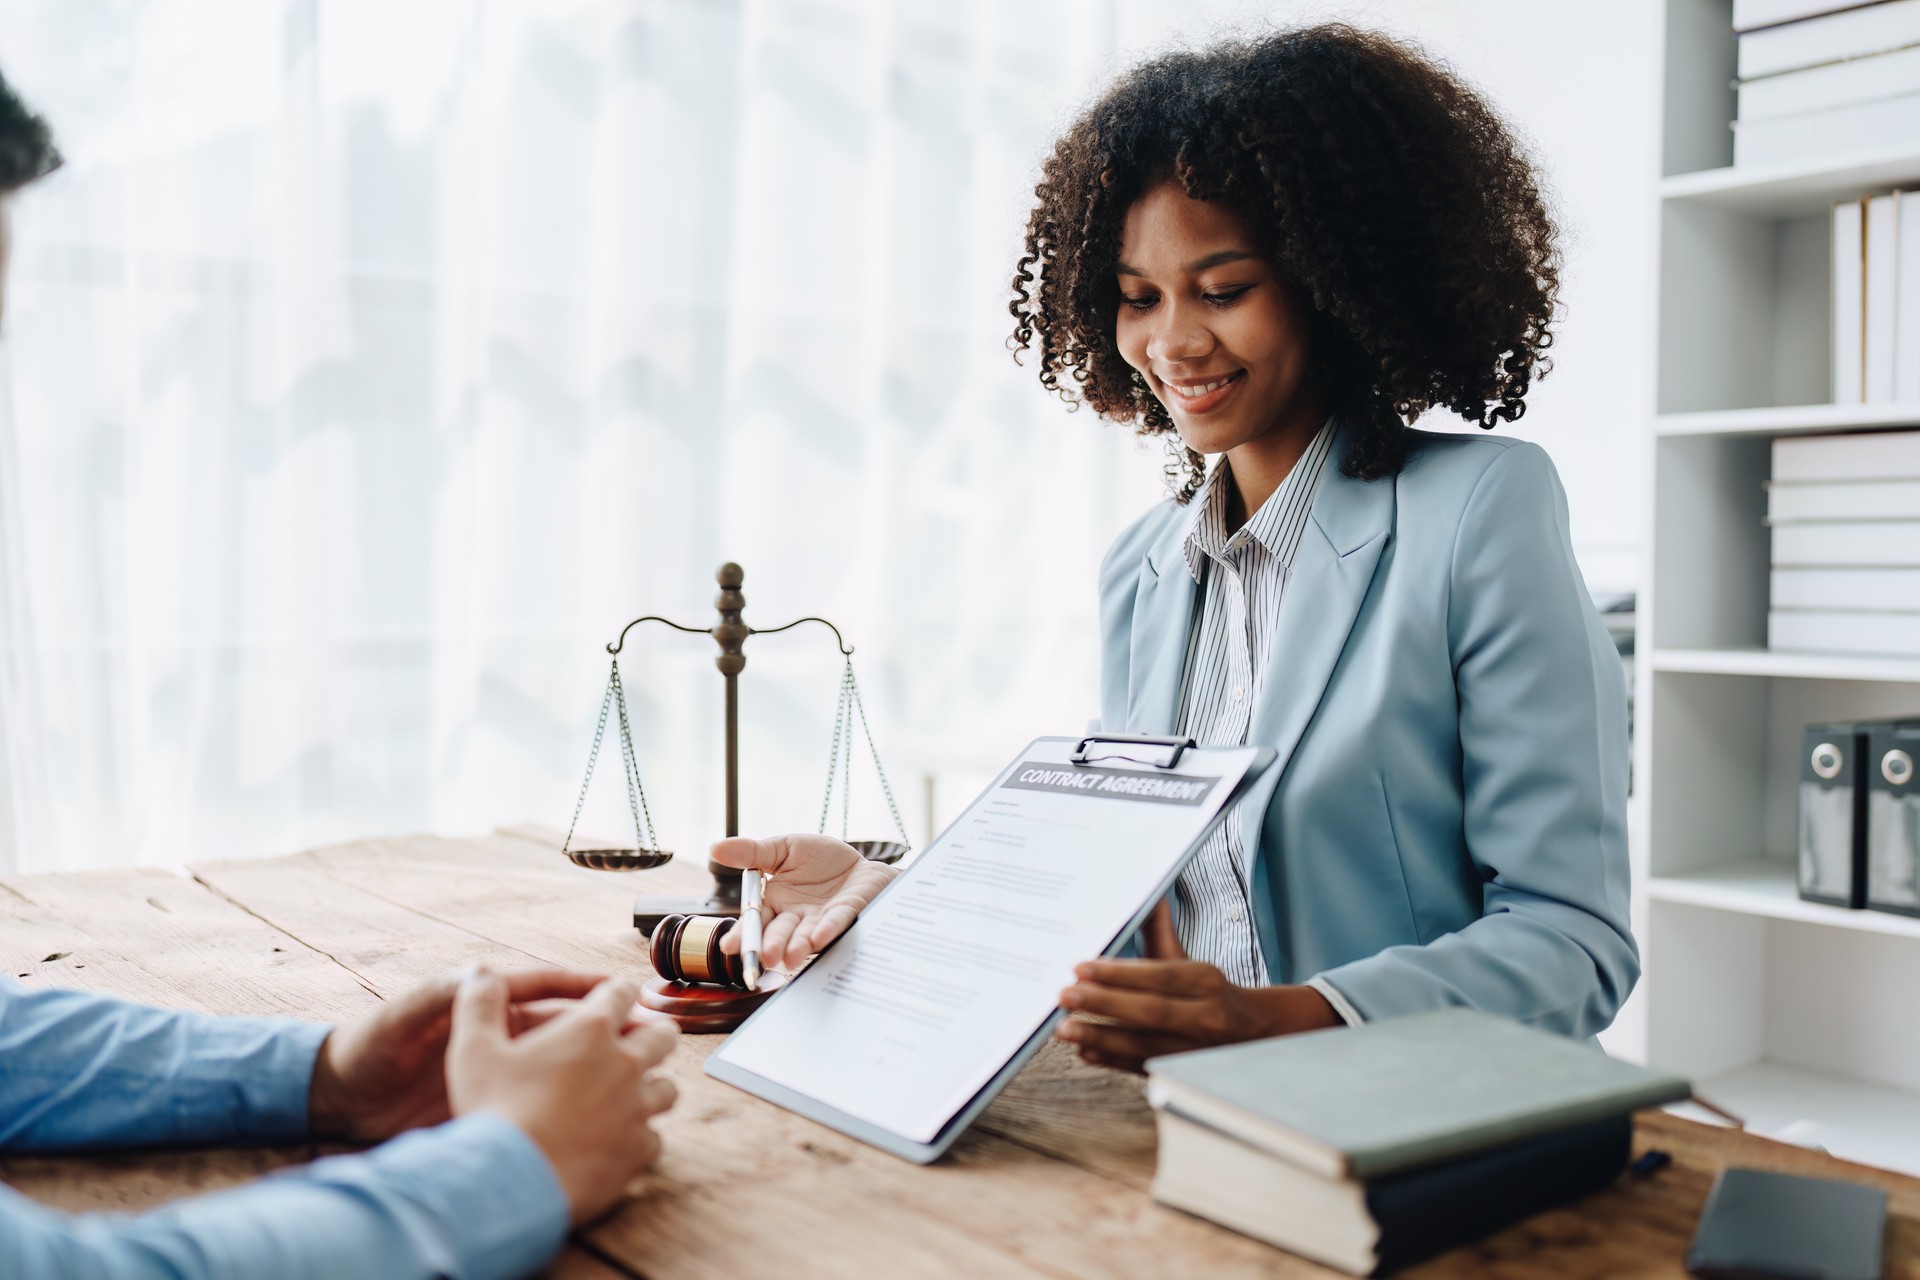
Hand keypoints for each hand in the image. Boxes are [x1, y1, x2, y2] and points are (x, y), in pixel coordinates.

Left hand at [309, 967, 606, 1141]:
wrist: (339, 1100)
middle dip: (605, 1024)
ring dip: (595, 1064)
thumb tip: (478, 971)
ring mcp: (498, 1070)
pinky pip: (538, 1100)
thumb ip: (438, 995)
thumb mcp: (400, 1019)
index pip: (544, 985)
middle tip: (646, 1028)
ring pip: (560, 1064)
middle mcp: (498, 1035)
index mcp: (482, 1006)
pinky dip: (570, 1104)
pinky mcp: (491, 1103)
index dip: (582, 984)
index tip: (619, 986)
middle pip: (564, 1025)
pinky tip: (596, 1112)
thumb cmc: (365, 1049)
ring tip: (635, 1071)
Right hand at [447, 970, 679, 1225]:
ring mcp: (637, 1108)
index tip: (614, 997)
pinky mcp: (638, 1149)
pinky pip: (654, 1138)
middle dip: (652, 1034)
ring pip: (667, 1088)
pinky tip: (618, 1141)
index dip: (617, 991)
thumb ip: (479, 1005)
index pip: (621, 992)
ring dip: (651, 1087)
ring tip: (630, 1095)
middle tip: (636, 1043)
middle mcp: (625, 1063)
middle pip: (662, 1036)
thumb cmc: (492, 1112)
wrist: (510, 1183)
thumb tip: (481, 973)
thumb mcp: (473, 1051)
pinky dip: (639, 1137)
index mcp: (590, 1030)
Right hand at [710, 834, 897, 969]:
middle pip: (778, 933)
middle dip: (770, 945)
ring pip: (804, 935)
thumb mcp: (783, 848)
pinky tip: (816, 938)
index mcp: (776, 902)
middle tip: (762, 956)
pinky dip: (826, 930)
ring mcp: (820, 919)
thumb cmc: (820, 859)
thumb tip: (714, 848)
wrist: (859, 863)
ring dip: (796, 946)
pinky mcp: (846, 914)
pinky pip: (835, 923)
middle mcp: (795, 917)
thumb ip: (752, 852)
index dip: (743, 934)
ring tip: (789, 958)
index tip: (730, 946)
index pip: (755, 920)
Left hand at [1054, 900, 1341, 1072]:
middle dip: (1104, 1004)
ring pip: (1145, 1044)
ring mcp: (1195, 1050)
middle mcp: (1205, 1017)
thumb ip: (1159, 930)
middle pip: (1151, 1011)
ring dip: (1101, 1037)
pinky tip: (1085, 1051)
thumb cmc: (1207, 992)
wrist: (1250, 1033)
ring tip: (1065, 1028)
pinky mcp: (1181, 1072)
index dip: (1119, 973)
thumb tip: (1144, 891)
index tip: (1081, 968)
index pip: (1159, 975)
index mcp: (1206, 981)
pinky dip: (1112, 1060)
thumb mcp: (1188, 960)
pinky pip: (1144, 1067)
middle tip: (1064, 995)